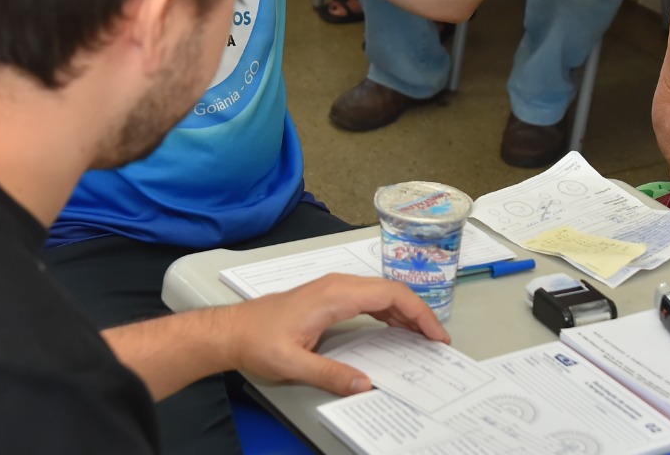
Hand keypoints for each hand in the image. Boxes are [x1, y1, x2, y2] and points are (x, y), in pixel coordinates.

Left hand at [220, 274, 449, 394]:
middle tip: (437, 341)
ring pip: (381, 293)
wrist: (233, 330)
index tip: (436, 335)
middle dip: (419, 313)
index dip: (419, 314)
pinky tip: (396, 328)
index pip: (390, 295)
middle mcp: (338, 285)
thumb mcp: (293, 363)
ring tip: (423, 337)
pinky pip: (368, 298)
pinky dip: (389, 311)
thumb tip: (364, 384)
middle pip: (391, 291)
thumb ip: (330, 374)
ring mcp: (333, 288)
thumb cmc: (258, 341)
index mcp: (335, 294)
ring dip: (405, 312)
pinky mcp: (329, 296)